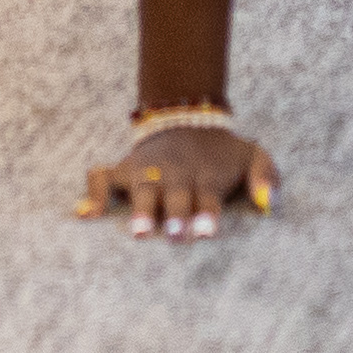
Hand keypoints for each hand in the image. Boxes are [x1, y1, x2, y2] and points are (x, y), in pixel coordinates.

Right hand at [78, 125, 277, 240]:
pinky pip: (102, 176)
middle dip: (173, 214)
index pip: (208, 194)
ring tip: (138, 232)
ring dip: (140, 208)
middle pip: (173, 193)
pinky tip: (85, 215)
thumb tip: (267, 202)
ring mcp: (147, 168)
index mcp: (207, 173)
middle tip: (173, 235)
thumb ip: (266, 176)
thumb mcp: (254, 155)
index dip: (207, 213)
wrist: (187, 116)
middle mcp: (175, 172)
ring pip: (141, 187)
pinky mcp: (125, 167)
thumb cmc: (223, 151)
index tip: (206, 233)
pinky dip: (93, 193)